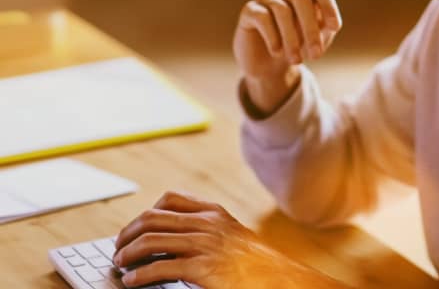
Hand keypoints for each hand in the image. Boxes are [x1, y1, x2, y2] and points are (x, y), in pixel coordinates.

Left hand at [113, 191, 347, 287]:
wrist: (278, 278)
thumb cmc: (256, 263)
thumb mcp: (232, 235)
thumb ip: (208, 230)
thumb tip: (172, 239)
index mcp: (214, 212)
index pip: (170, 200)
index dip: (146, 213)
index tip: (136, 228)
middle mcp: (207, 223)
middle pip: (152, 217)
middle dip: (128, 233)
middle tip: (119, 248)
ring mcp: (204, 244)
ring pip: (150, 240)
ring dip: (127, 253)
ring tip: (120, 264)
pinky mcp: (202, 269)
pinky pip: (159, 268)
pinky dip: (139, 275)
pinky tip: (132, 281)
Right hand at [233, 0, 341, 110]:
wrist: (271, 64)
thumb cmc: (301, 45)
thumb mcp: (319, 38)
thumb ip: (326, 27)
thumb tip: (331, 24)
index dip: (328, 5)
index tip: (335, 28)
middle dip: (311, 29)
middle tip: (316, 55)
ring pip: (282, 10)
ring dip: (292, 39)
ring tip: (296, 60)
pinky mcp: (250, 10)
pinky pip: (263, 17)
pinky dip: (273, 37)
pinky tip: (277, 52)